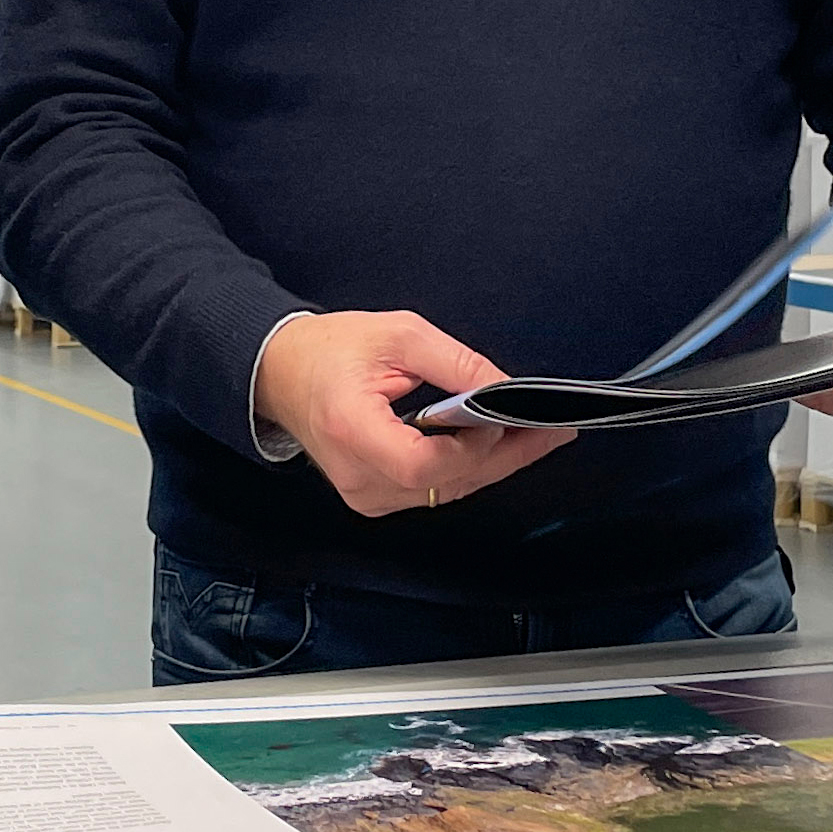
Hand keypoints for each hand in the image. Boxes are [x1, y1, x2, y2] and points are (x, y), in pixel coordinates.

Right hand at [255, 310, 572, 519]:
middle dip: (504, 457)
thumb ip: (455, 363)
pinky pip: (433, 490)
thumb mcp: (398, 335)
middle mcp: (356, 475)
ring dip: (492, 464)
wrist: (281, 372)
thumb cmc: (330, 350)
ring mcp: (364, 494)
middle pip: (444, 484)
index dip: (470, 448)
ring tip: (536, 436)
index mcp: (350, 430)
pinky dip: (467, 468)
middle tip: (551, 432)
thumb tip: (504, 389)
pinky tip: (496, 446)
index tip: (504, 419)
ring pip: (446, 492)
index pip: (422, 464)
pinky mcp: (373, 496)